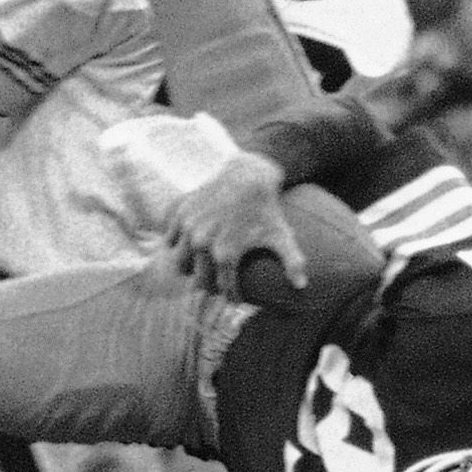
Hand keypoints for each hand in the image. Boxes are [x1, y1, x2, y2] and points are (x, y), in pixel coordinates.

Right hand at [165, 153, 303, 303]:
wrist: (249, 175)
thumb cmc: (267, 209)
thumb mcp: (282, 236)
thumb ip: (294, 263)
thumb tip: (302, 287)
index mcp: (225, 254)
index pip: (224, 289)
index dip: (232, 295)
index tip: (237, 297)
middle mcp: (202, 243)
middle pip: (199, 281)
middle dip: (211, 285)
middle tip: (219, 282)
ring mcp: (188, 227)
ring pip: (180, 264)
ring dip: (190, 268)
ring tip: (202, 267)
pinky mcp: (179, 213)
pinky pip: (169, 239)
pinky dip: (177, 244)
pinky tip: (191, 244)